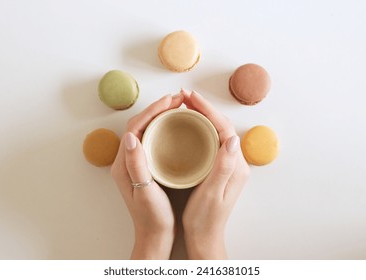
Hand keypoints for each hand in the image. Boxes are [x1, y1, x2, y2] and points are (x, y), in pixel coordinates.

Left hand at [111, 93, 183, 258]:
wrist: (154, 235)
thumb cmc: (151, 217)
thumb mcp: (144, 191)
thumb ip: (137, 164)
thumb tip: (131, 136)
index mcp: (124, 164)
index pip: (135, 127)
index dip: (152, 111)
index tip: (170, 101)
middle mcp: (127, 160)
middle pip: (141, 125)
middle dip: (158, 108)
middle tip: (178, 99)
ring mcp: (136, 162)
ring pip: (147, 130)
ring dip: (161, 116)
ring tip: (178, 106)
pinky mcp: (146, 166)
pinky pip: (153, 139)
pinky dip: (164, 128)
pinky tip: (175, 126)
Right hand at [181, 89, 249, 258]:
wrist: (205, 237)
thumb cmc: (205, 219)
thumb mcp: (212, 194)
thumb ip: (224, 167)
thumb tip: (231, 137)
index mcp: (236, 166)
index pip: (223, 129)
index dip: (207, 110)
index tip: (190, 97)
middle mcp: (235, 162)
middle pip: (221, 126)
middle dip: (204, 108)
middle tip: (184, 96)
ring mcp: (228, 164)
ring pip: (216, 131)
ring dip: (202, 115)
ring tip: (185, 105)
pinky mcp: (219, 168)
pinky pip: (211, 140)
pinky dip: (201, 128)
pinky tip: (189, 125)